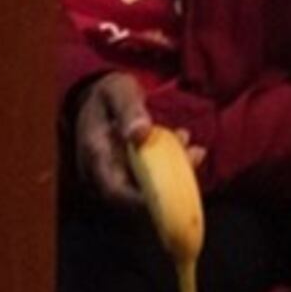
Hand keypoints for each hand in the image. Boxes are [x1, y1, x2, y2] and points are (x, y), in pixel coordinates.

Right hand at [70, 72, 193, 207]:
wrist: (102, 100)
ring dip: (176, 177)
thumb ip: (129, 109)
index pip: (115, 191)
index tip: (171, 190)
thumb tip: (139, 132)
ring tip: (195, 150)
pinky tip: (191, 152)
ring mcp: (116, 177)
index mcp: (95, 155)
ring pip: (147, 192)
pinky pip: (152, 184)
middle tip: (195, 155)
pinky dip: (174, 172)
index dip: (142, 200)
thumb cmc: (110, 94)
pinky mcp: (130, 177)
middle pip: (135, 198)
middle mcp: (101, 174)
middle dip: (170, 184)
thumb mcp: (119, 91)